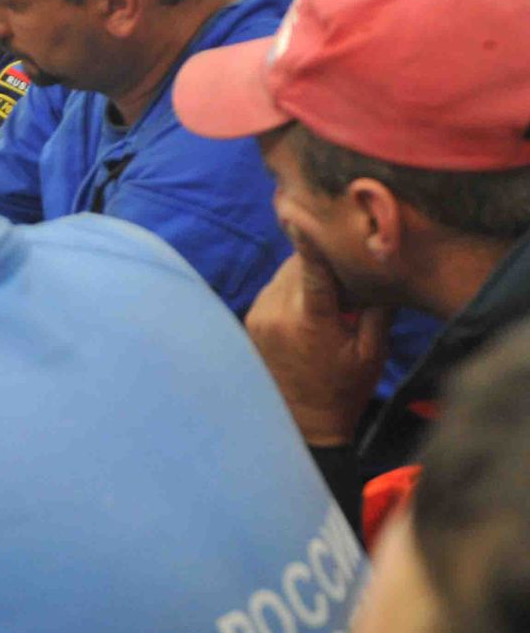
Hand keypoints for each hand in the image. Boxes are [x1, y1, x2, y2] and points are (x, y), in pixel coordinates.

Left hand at [245, 248, 389, 447]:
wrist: (305, 423)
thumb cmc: (344, 389)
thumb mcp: (372, 352)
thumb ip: (376, 309)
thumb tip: (382, 267)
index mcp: (309, 320)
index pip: (310, 268)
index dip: (311, 237)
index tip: (308, 210)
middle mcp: (276, 313)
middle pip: (297, 265)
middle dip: (320, 258)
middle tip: (346, 260)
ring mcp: (258, 316)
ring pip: (283, 274)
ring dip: (304, 273)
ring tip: (331, 289)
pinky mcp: (250, 321)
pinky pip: (272, 289)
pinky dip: (291, 287)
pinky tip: (310, 303)